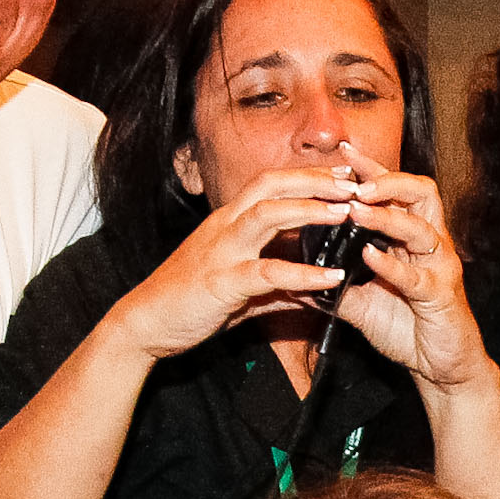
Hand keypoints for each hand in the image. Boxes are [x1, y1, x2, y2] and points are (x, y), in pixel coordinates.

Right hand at [105, 166, 350, 359]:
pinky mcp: (221, 283)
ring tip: (346, 213)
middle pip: (270, 185)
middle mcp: (225, 227)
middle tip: (354, 182)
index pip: (270, 184)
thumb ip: (280, 285)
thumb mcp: (243, 288)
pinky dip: (303, 274)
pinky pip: (267, 273)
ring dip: (310, 210)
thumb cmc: (191, 301)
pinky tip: (331, 278)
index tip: (343, 175)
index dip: (306, 175)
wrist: (145, 324)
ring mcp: (221, 251)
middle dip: (314, 180)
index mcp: (229, 222)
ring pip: (267, 215)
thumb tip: (317, 291)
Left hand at [327, 147, 491, 391]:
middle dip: (388, 181)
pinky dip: (391, 265)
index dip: (372, 169)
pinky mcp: (442, 297)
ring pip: (421, 228)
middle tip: (354, 181)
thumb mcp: (362, 302)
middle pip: (421, 193)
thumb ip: (335, 285)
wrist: (439, 367)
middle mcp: (431, 246)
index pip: (396, 191)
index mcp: (412, 240)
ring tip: (355, 209)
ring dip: (387, 216)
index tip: (343, 152)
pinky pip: (417, 277)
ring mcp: (440, 269)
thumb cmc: (406, 328)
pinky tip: (368, 256)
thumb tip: (294, 276)